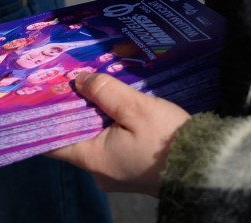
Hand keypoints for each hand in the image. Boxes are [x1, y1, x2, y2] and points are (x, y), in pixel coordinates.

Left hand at [48, 73, 189, 194]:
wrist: (207, 167)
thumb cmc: (169, 141)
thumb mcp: (137, 108)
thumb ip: (105, 91)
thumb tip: (80, 80)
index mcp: (93, 159)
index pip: (53, 141)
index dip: (46, 116)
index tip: (43, 92)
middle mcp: (99, 171)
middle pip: (75, 135)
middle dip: (74, 107)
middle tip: (71, 78)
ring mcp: (116, 171)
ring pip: (95, 137)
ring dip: (95, 113)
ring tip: (93, 84)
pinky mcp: (131, 168)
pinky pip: (112, 142)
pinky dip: (110, 123)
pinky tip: (115, 102)